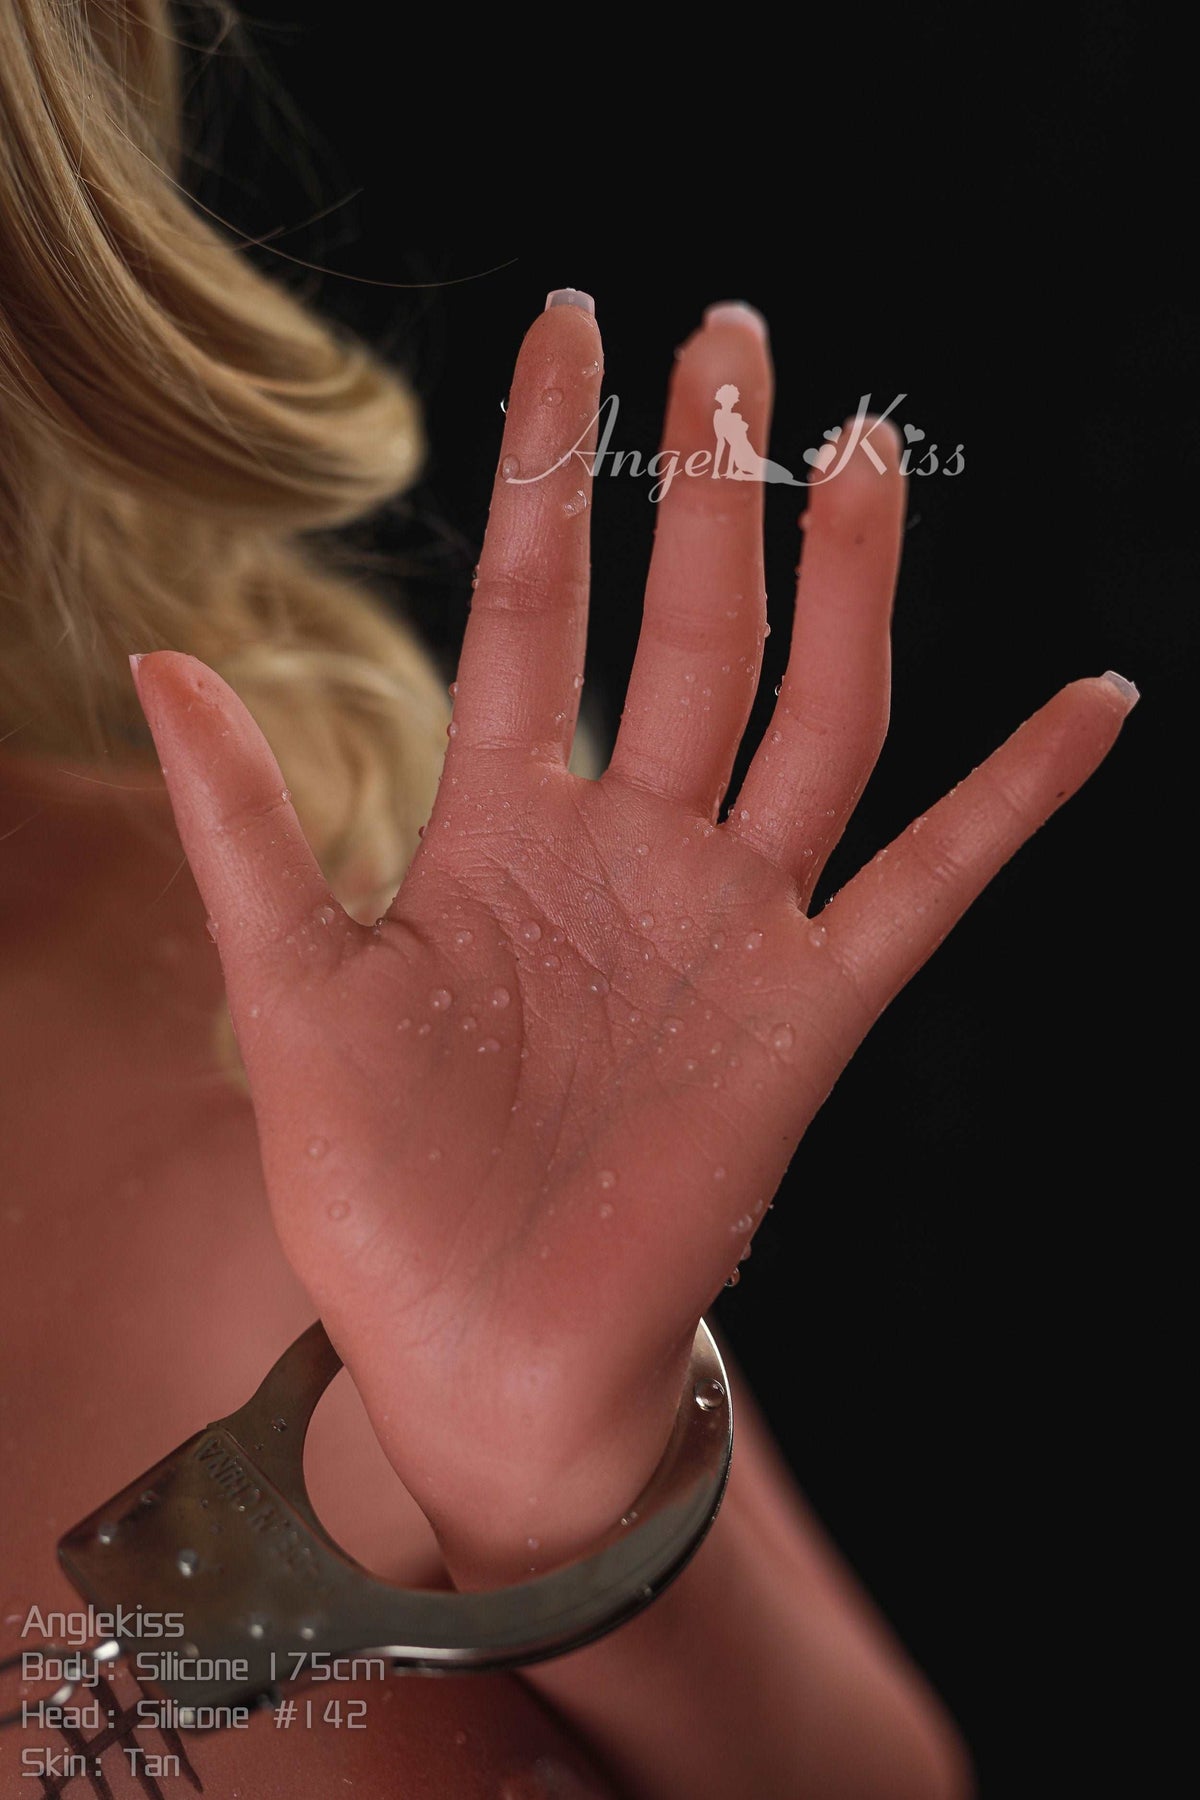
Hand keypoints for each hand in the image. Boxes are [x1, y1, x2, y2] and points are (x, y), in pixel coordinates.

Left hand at [131, 296, 1134, 1585]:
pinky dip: (1015, 797)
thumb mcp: (296, 991)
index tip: (571, 330)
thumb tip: (164, 656)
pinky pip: (934, 880)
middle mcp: (630, 849)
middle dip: (708, 483)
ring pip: (810, 714)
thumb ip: (248, 827)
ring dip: (845, 586)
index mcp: (502, 830)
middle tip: (738, 335)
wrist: (480, 1356)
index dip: (548, 466)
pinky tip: (1094, 704)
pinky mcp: (812, 1010)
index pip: (532, 602)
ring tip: (861, 446)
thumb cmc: (377, 1193)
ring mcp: (731, 921)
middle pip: (688, 627)